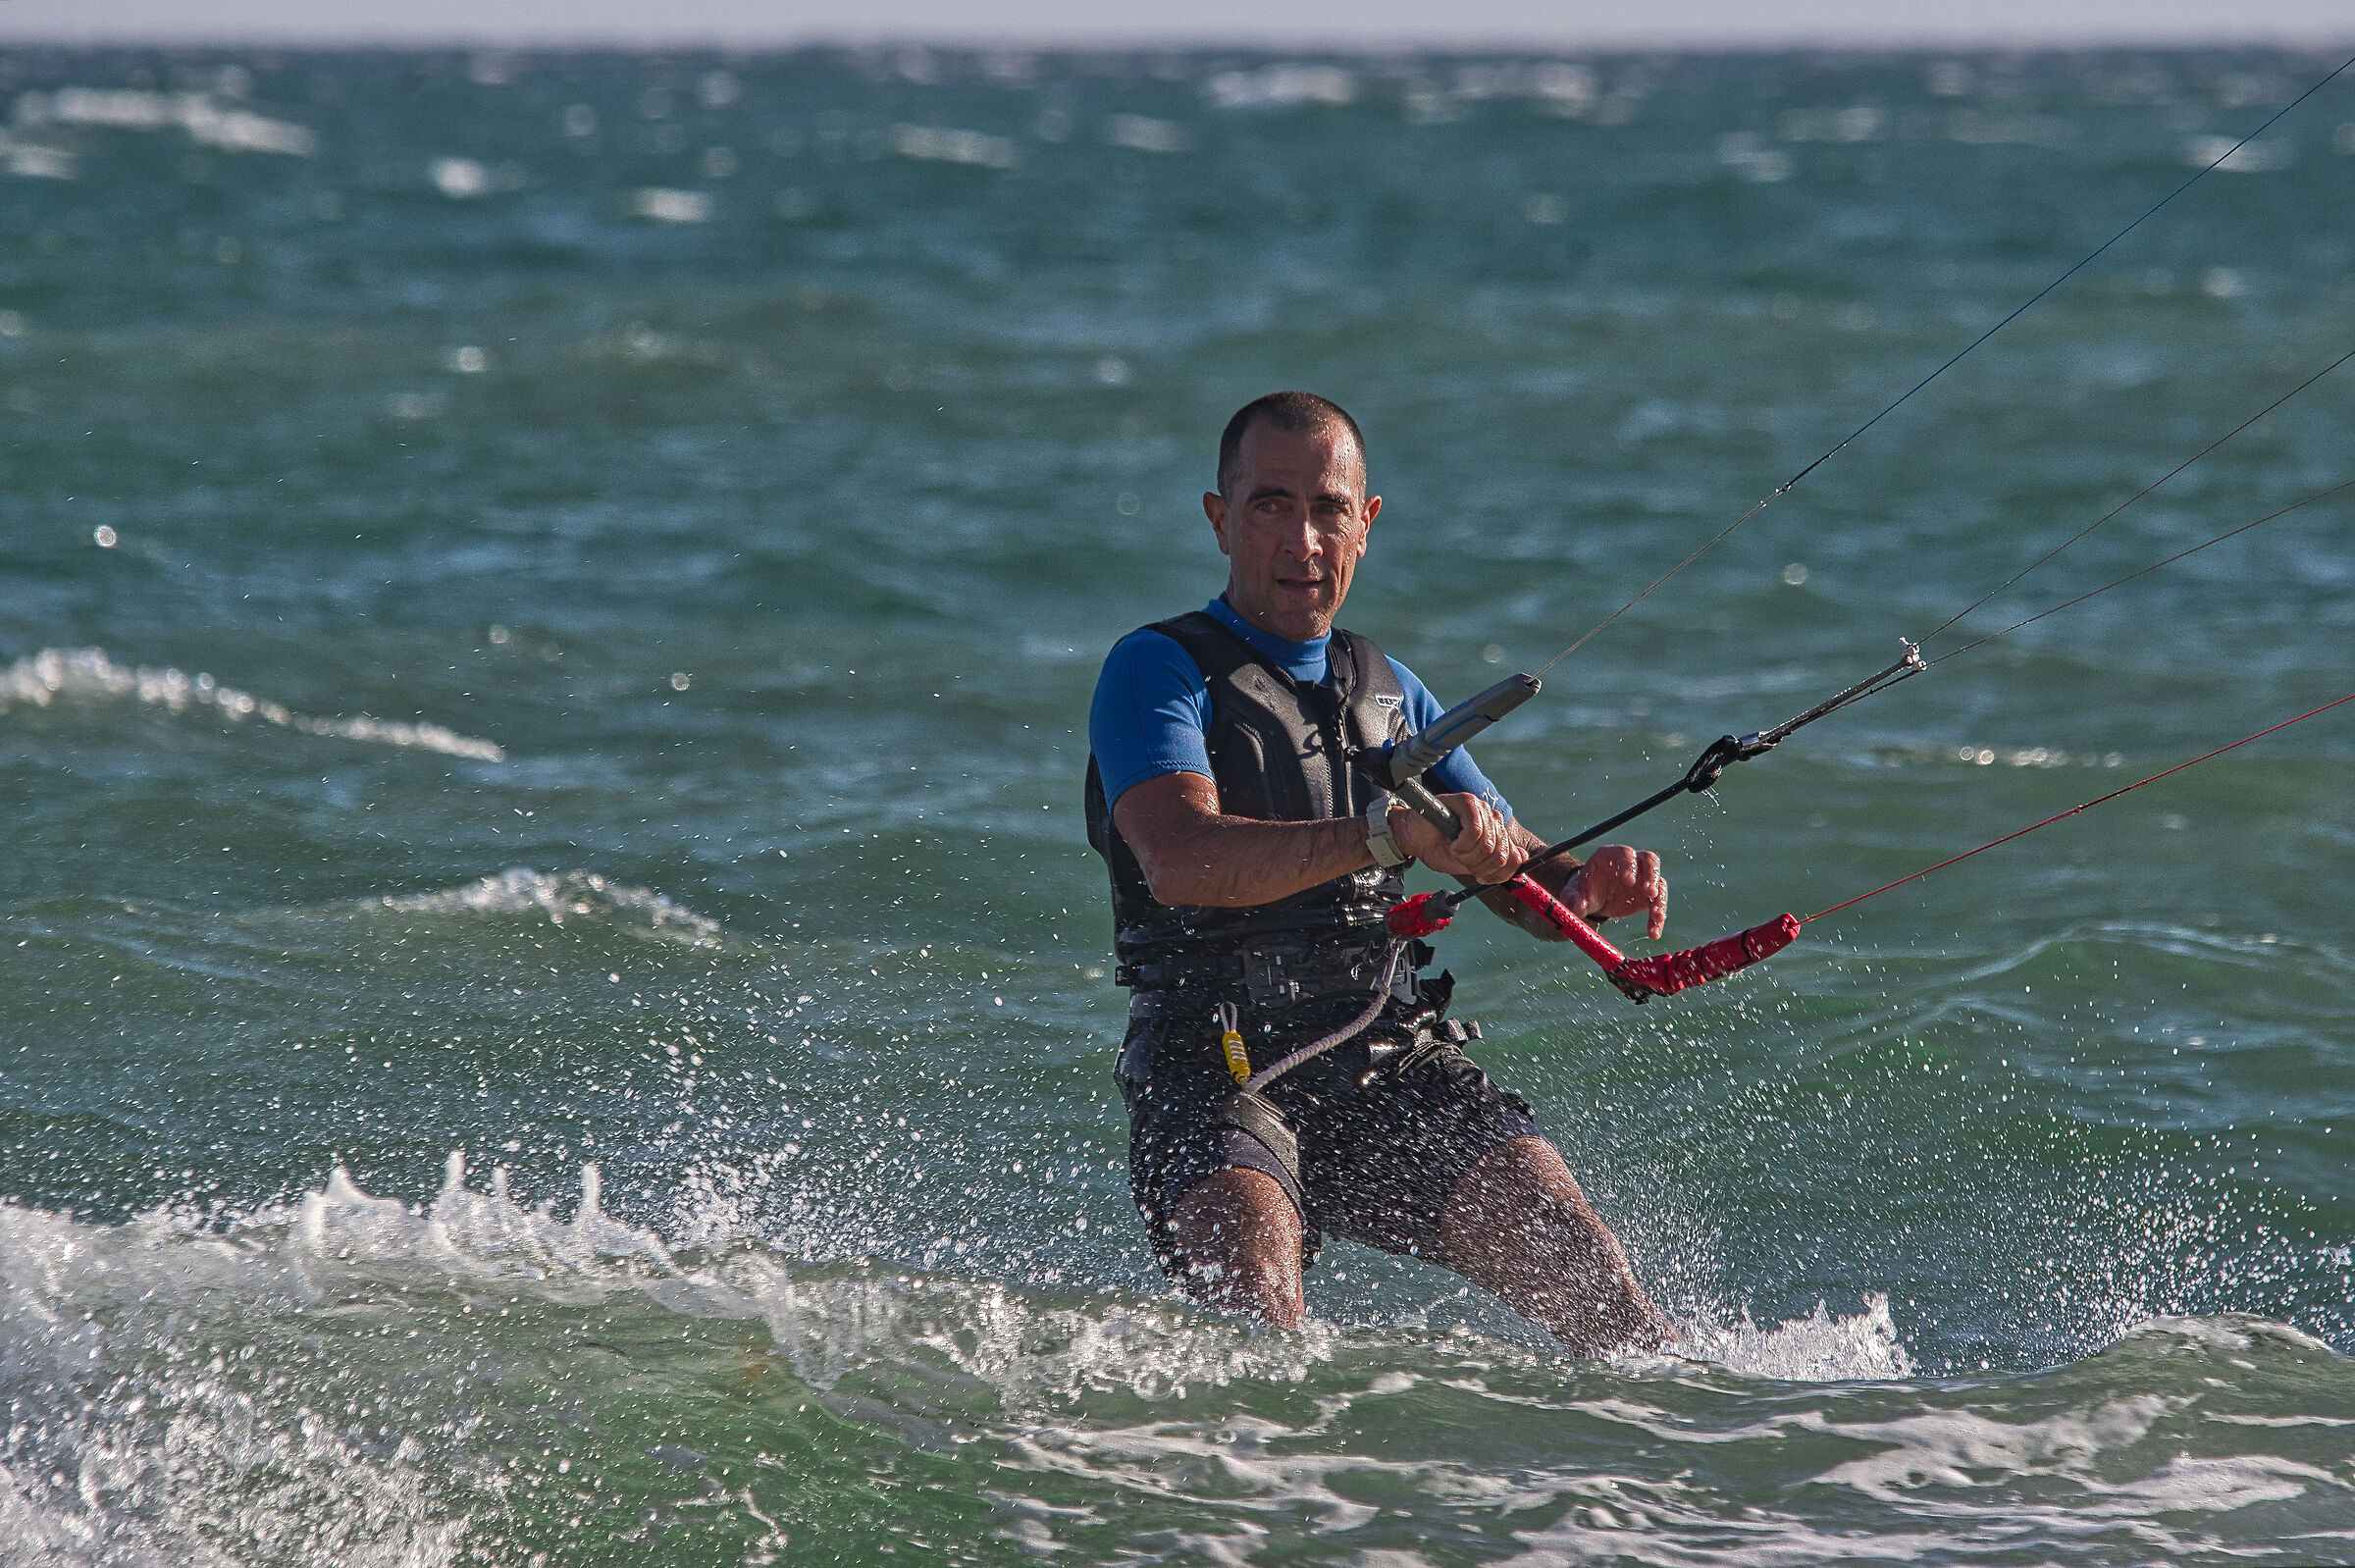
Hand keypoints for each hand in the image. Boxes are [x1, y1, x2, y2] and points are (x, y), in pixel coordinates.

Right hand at [1390, 793, 1519, 884]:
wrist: (1414, 839)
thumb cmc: (1439, 849)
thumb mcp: (1471, 865)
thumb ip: (1497, 863)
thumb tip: (1522, 857)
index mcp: (1497, 834)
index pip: (1513, 858)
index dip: (1497, 873)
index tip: (1480, 876)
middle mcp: (1493, 819)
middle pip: (1500, 854)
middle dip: (1478, 865)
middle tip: (1461, 860)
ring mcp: (1481, 809)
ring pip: (1487, 844)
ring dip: (1467, 855)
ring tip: (1454, 850)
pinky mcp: (1467, 802)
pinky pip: (1475, 831)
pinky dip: (1462, 844)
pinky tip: (1452, 843)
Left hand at [1570, 844, 1667, 938]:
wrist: (1588, 901)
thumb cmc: (1579, 892)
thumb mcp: (1571, 895)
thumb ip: (1574, 899)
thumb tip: (1580, 906)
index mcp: (1609, 856)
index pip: (1624, 853)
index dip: (1628, 864)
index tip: (1628, 881)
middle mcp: (1630, 863)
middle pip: (1649, 860)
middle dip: (1651, 875)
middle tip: (1650, 893)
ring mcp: (1641, 878)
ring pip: (1659, 882)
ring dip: (1659, 899)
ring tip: (1656, 916)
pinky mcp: (1647, 896)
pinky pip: (1657, 904)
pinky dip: (1657, 919)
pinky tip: (1653, 933)